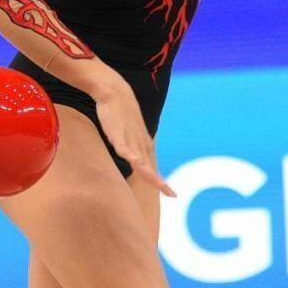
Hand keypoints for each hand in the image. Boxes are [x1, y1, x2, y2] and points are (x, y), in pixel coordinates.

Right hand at [94, 77, 176, 196]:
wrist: (115, 91)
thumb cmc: (121, 113)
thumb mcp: (130, 132)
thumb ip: (132, 146)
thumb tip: (134, 158)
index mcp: (143, 145)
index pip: (152, 168)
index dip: (161, 183)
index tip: (172, 195)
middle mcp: (140, 144)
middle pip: (149, 168)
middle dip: (160, 182)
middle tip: (172, 195)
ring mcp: (130, 139)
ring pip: (140, 160)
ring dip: (149, 173)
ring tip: (159, 184)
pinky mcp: (118, 133)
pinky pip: (124, 146)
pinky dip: (130, 155)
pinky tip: (135, 161)